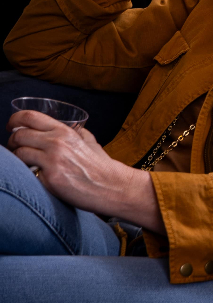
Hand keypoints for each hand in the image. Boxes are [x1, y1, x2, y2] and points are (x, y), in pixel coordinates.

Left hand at [7, 111, 161, 230]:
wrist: (110, 185)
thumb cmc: (100, 165)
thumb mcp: (89, 141)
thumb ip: (73, 132)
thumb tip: (58, 128)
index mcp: (64, 131)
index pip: (29, 117)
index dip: (14, 119)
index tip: (11, 126)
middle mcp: (56, 143)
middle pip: (19, 135)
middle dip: (12, 141)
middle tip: (15, 147)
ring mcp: (51, 162)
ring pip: (18, 154)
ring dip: (16, 159)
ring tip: (23, 163)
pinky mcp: (48, 180)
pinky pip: (25, 174)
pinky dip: (25, 175)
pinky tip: (34, 176)